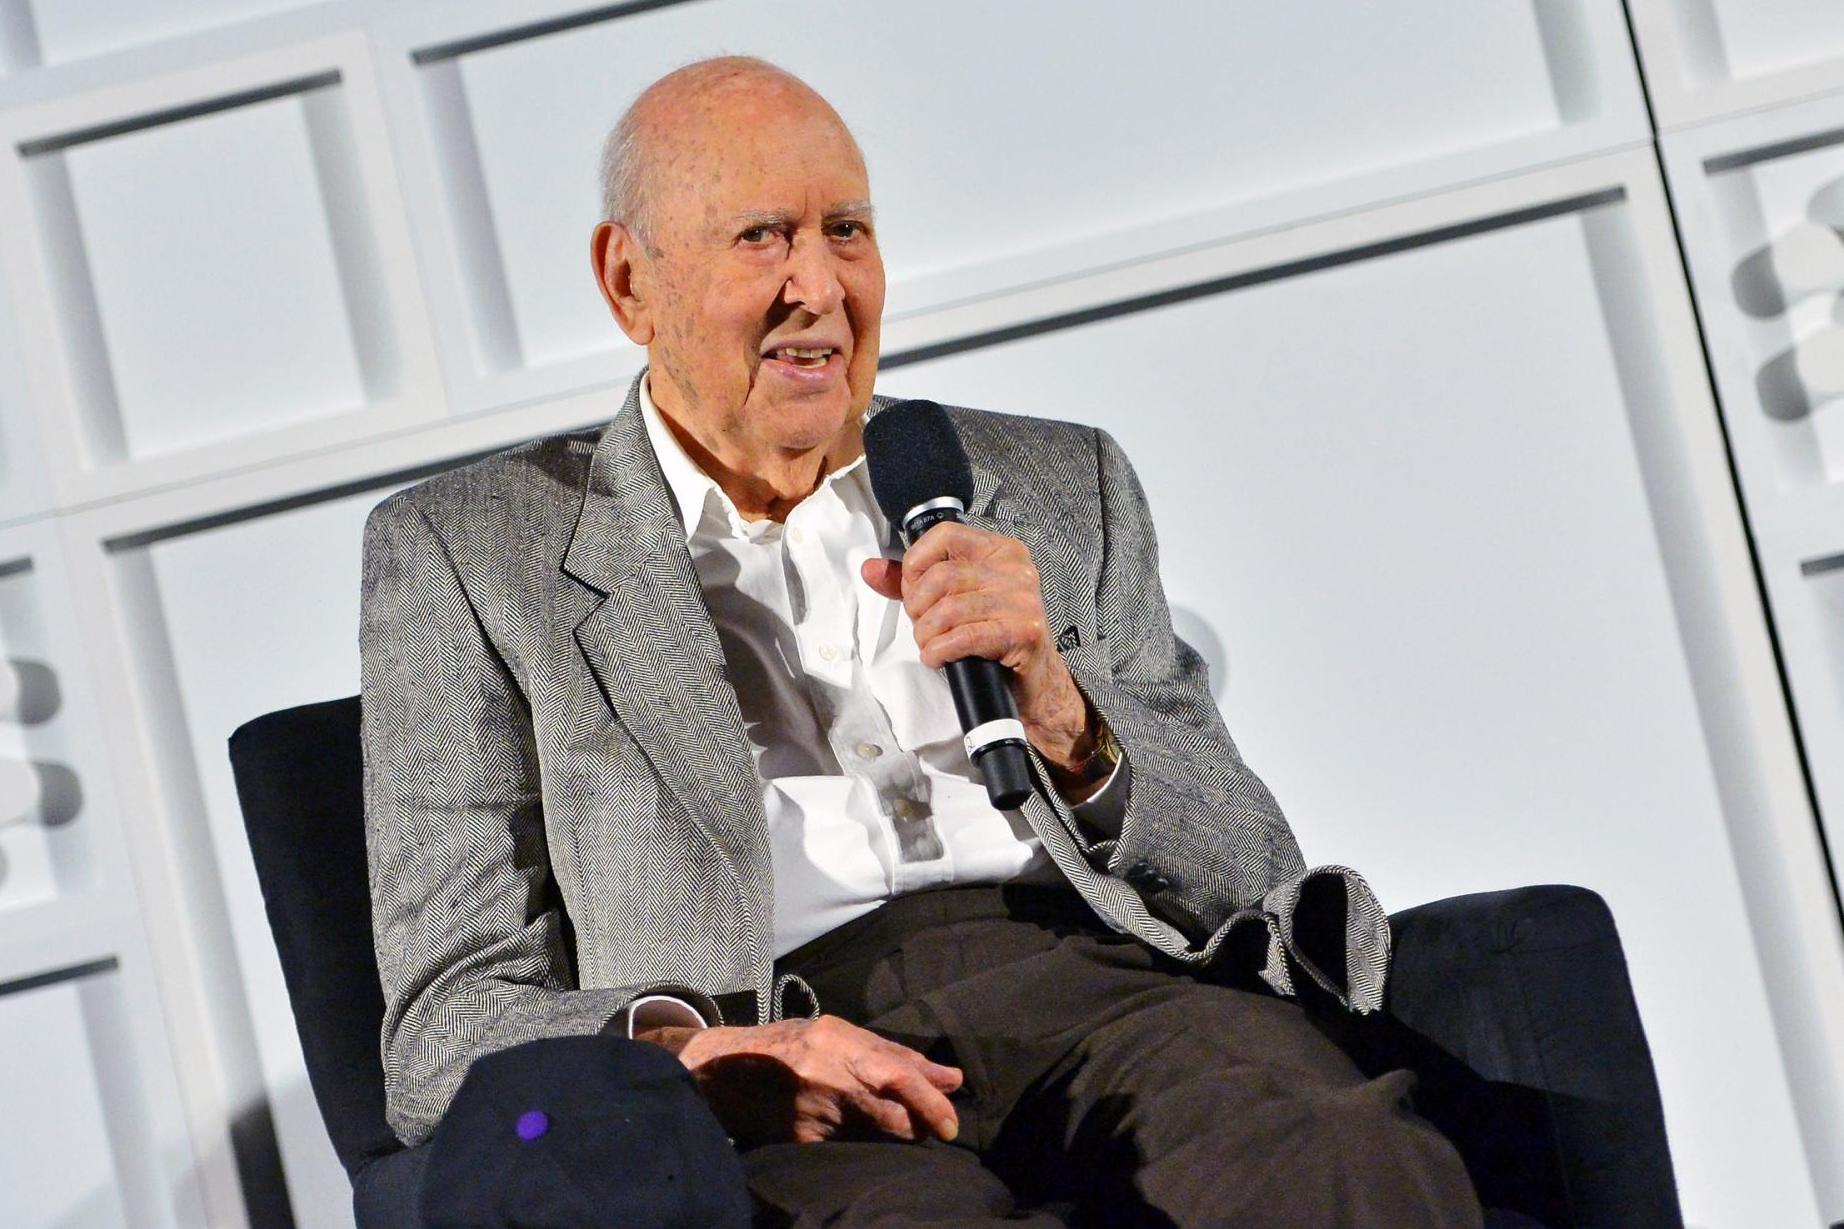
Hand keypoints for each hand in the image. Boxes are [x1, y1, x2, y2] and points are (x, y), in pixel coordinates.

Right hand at [641, 1015, 962, 1145]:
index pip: (900, 1078)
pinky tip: (858, 1128)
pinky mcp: (804, 1143)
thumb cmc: (790, 1043)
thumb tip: (951, 1078)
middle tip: (933, 1124)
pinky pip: (850, 1147)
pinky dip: (864, 1140)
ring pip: (876, 1136)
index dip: (931, 1103)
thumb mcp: (841, 1034)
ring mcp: (816, 1117)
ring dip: (895, 1132)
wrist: (724, 1071)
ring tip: (897, 1119)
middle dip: (920, 1126)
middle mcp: (831, 1084)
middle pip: (894, 1119)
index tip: (951, 1123)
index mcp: (843, 1048)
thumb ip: (897, 1056)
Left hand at [861, 521, 1096, 773]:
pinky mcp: (1023, 632)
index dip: (916, 563)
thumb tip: (871, 569)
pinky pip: (964, 637)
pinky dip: (940, 651)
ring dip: (927, 634)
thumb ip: (913, 583)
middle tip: (921, 626)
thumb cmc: (995, 636)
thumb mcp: (956, 600)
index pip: (945, 535)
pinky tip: (938, 658)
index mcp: (1000, 551)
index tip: (912, 590)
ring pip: (949, 609)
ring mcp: (1023, 600)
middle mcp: (1015, 569)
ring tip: (930, 645)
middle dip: (918, 607)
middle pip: (942, 576)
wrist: (1033, 679)